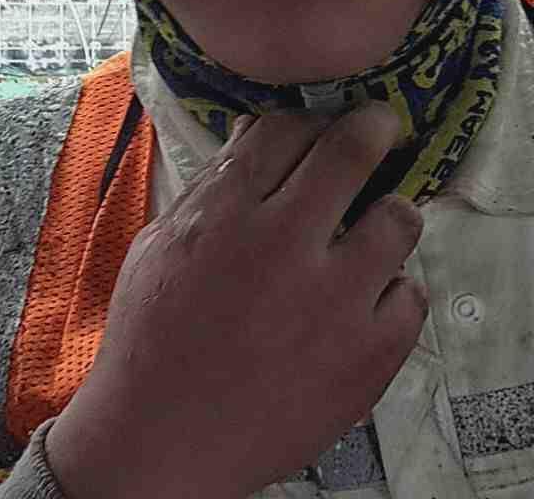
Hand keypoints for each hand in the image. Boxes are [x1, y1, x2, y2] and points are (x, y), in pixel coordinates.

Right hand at [47, 103, 426, 498]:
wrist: (160, 442)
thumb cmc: (153, 338)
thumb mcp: (161, 245)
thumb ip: (213, 187)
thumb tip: (256, 134)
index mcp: (225, 214)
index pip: (285, 130)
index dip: (308, 121)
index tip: (322, 129)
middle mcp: (283, 246)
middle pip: (351, 151)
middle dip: (374, 126)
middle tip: (380, 127)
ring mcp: (332, 303)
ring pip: (399, 219)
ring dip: (389, 215)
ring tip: (374, 229)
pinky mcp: (367, 357)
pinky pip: (411, 296)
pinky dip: (394, 292)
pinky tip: (366, 302)